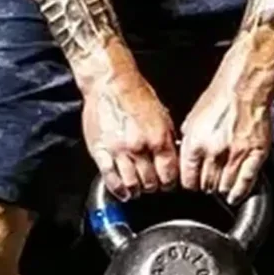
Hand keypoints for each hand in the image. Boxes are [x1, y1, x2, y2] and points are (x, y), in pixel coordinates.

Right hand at [82, 70, 179, 199]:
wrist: (110, 82)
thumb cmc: (135, 93)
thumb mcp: (162, 114)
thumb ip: (167, 138)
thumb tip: (172, 157)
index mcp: (158, 137)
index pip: (169, 174)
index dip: (170, 183)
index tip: (167, 184)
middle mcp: (140, 147)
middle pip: (151, 182)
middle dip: (154, 187)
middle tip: (152, 186)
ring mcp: (119, 151)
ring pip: (131, 184)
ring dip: (137, 191)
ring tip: (137, 191)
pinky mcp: (101, 151)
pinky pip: (110, 178)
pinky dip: (118, 190)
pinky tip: (122, 192)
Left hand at [180, 73, 272, 203]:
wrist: (244, 86)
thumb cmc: (220, 97)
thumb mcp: (192, 118)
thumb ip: (189, 142)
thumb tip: (186, 158)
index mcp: (195, 144)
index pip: (188, 180)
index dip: (190, 183)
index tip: (193, 183)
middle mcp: (214, 152)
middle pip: (206, 186)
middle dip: (206, 186)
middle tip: (208, 183)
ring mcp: (236, 155)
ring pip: (225, 187)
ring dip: (222, 189)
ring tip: (221, 187)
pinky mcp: (255, 154)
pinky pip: (246, 182)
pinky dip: (239, 193)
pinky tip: (235, 196)